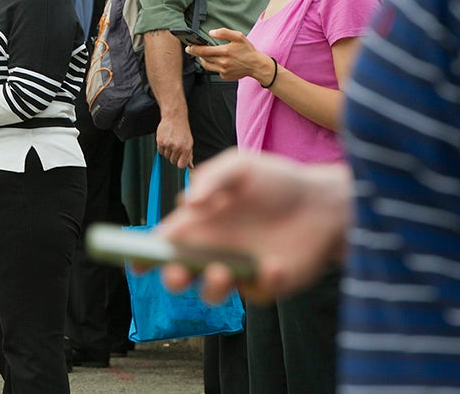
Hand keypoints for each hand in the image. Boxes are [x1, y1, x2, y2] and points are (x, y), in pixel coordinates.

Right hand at [155, 149, 351, 304]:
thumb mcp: (241, 166)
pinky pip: (255, 293)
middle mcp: (213, 250)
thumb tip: (187, 203)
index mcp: (199, 223)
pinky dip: (262, 282)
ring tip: (222, 271)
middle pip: (180, 274)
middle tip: (178, 272)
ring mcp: (238, 270)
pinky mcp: (267, 284)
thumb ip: (212, 178)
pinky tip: (275, 264)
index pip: (163, 243)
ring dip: (211, 288)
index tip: (136, 261)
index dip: (145, 253)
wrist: (323, 201)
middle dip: (173, 278)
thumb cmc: (276, 180)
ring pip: (212, 292)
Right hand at [156, 108, 194, 168]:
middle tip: (175, 147)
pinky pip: (160, 151)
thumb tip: (190, 166)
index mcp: (186, 148)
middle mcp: (177, 147)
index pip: (181, 165)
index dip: (179, 163)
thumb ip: (189, 155)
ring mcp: (168, 144)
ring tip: (171, 142)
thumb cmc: (183, 130)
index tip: (179, 160)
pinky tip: (166, 140)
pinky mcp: (160, 141)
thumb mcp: (189, 142)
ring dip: (168, 152)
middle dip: (173, 156)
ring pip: (166, 156)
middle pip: (172, 161)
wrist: (174, 117)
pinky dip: (162, 148)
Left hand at [185, 28, 273, 84]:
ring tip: (204, 54)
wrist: (256, 65)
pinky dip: (213, 65)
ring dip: (203, 59)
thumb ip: (224, 32)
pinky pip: (214, 70)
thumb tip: (211, 33)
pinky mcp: (224, 76)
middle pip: (203, 58)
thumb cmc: (248, 50)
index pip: (203, 51)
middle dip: (196, 53)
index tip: (188, 46)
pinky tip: (218, 61)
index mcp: (224, 51)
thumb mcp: (238, 36)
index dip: (193, 48)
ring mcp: (223, 71)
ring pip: (206, 65)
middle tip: (193, 49)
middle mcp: (222, 62)